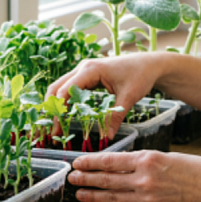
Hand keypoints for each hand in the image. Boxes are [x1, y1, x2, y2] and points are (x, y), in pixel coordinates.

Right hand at [46, 53, 165, 136]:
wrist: (149, 64)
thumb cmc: (140, 75)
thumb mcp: (129, 97)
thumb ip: (115, 117)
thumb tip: (107, 137)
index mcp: (90, 70)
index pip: (65, 91)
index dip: (59, 112)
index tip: (57, 130)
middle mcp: (83, 68)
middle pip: (57, 88)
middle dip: (52, 110)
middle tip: (51, 131)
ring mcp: (84, 71)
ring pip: (61, 88)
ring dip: (56, 106)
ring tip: (55, 127)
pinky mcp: (87, 76)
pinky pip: (70, 89)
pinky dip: (65, 102)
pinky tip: (66, 117)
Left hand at [68, 151, 200, 201]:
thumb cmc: (197, 170)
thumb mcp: (168, 156)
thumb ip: (146, 160)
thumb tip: (125, 163)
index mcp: (149, 159)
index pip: (112, 160)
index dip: (92, 162)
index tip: (79, 161)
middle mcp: (145, 179)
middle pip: (107, 178)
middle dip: (87, 178)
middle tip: (72, 176)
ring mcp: (147, 198)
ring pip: (113, 196)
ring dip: (93, 194)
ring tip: (79, 193)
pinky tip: (102, 201)